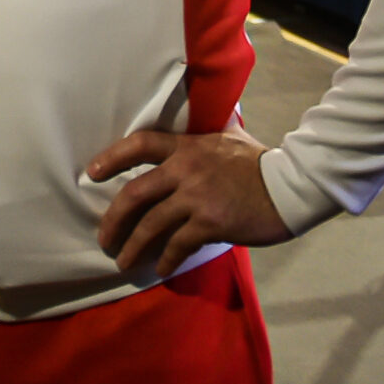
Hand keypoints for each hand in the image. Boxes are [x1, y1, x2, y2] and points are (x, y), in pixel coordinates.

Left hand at [88, 126, 290, 278]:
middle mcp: (186, 170)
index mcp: (188, 147)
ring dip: (133, 247)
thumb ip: (208, 131)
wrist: (291, 186)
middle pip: (135, 194)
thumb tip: (203, 114)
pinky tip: (159, 269)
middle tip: (103, 237)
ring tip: (123, 262)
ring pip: (151, 225)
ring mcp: (197, 198)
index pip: (140, 144)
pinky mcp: (211, 224)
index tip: (92, 172)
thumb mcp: (229, 136)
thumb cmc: (260, 162)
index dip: (112, 157)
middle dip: (113, 219)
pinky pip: (178, 245)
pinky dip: (165, 259)